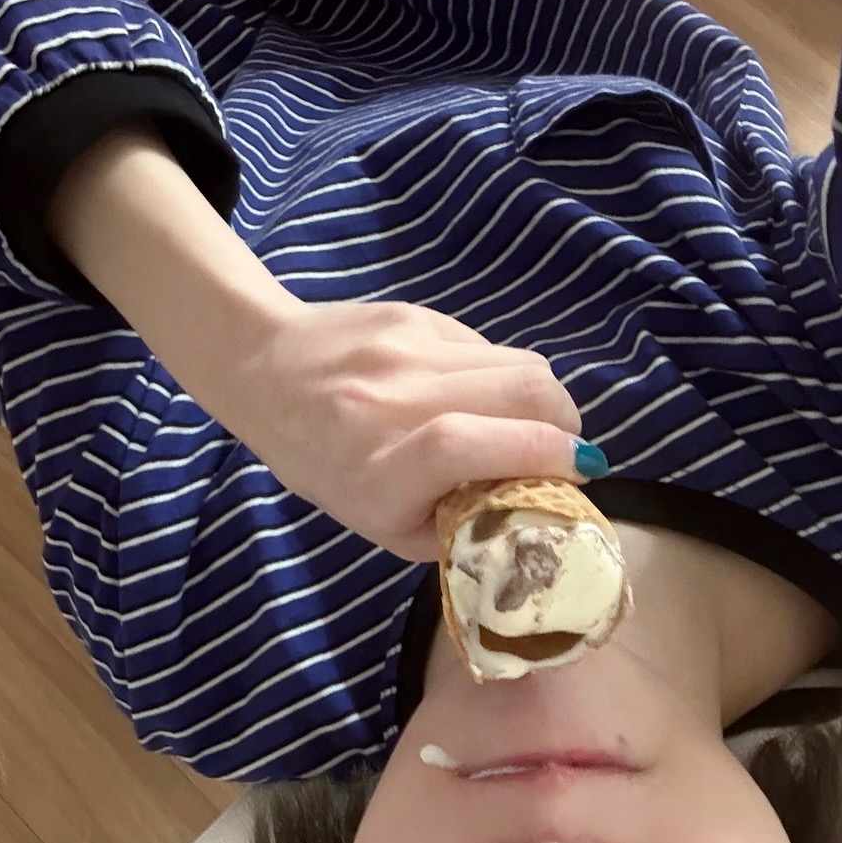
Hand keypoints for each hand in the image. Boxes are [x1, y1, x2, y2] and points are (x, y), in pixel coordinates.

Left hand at [233, 299, 589, 560]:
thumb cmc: (321, 464)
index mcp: (379, 467)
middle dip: (565, 422)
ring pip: (518, 362)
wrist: (262, 372)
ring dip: (544, 398)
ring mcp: (405, 350)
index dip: (542, 454)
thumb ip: (455, 527)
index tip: (579, 472)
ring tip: (534, 422)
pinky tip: (479, 393)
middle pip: (521, 391)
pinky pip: (488, 347)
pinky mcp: (414, 315)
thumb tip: (536, 510)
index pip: (475, 445)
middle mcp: (393, 401)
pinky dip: (502, 376)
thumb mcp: (380, 523)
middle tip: (566, 448)